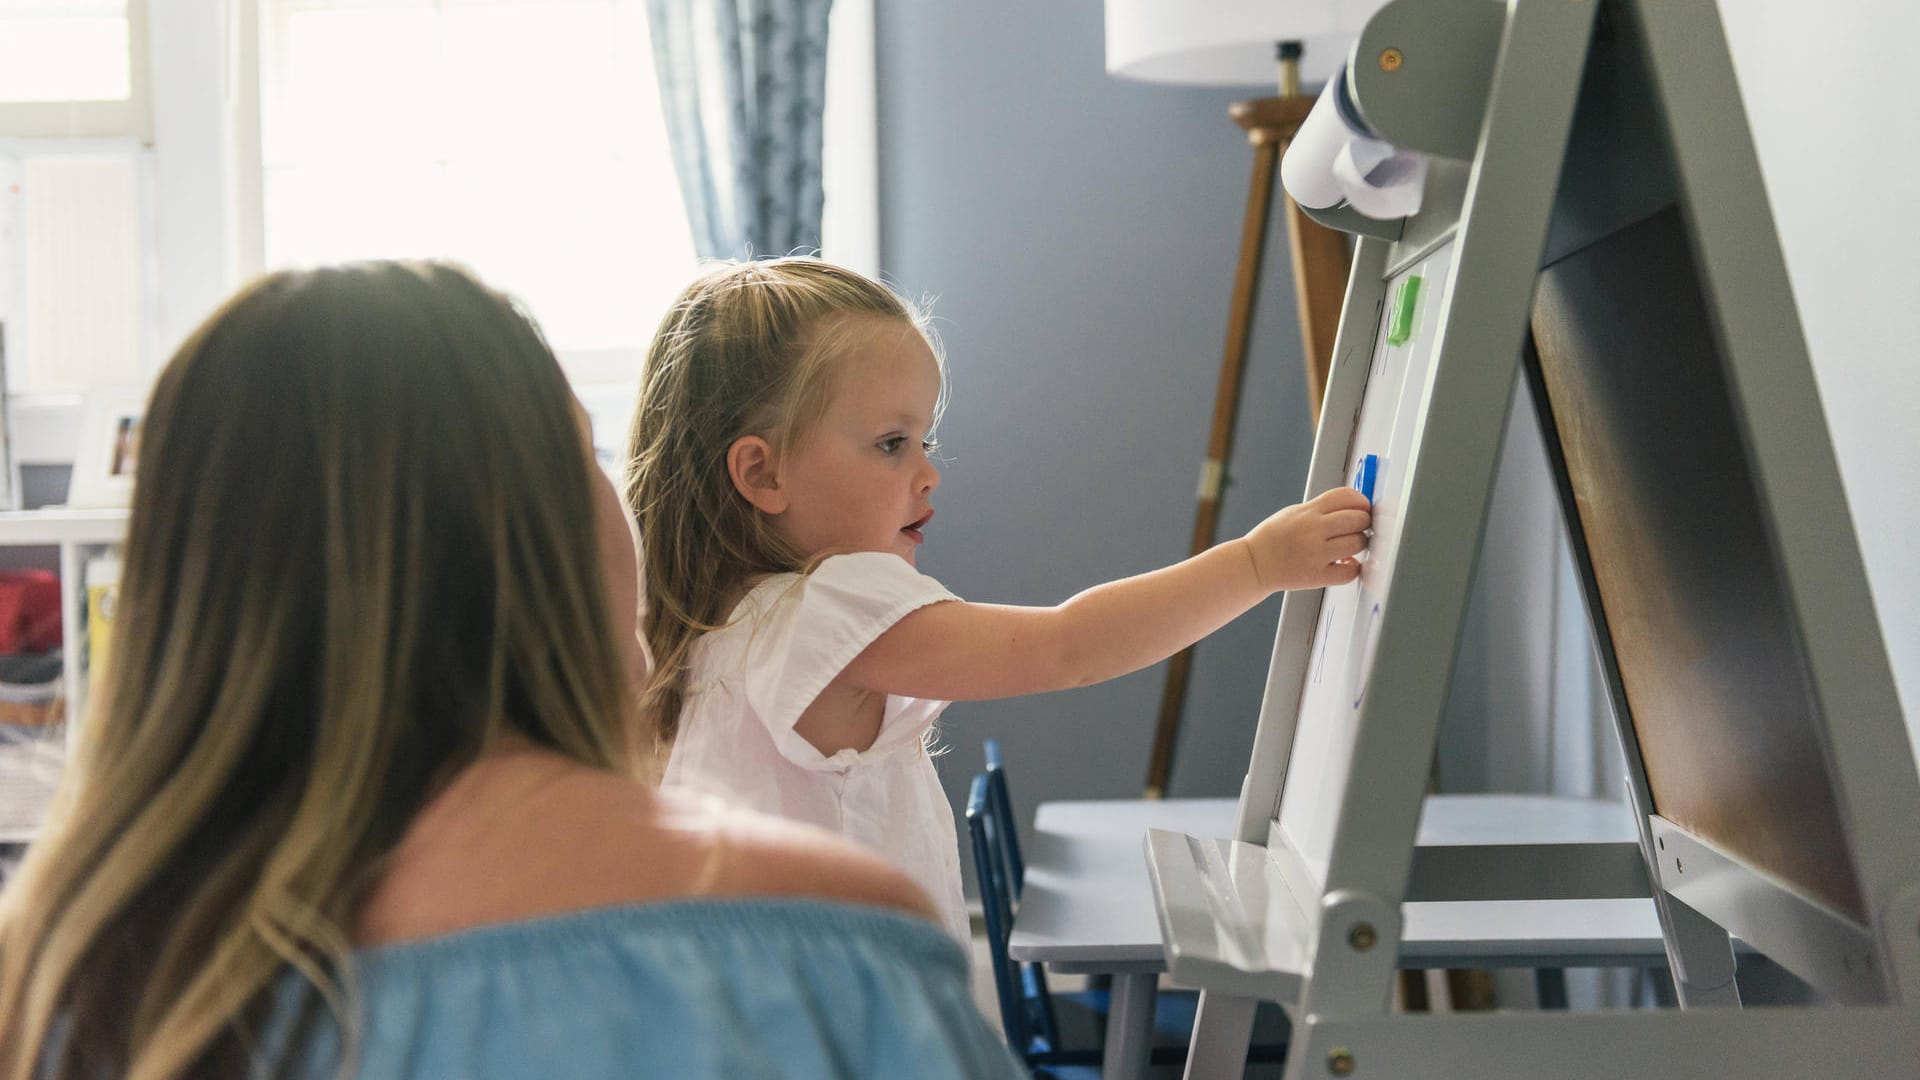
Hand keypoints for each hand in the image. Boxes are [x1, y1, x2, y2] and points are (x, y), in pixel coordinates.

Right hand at [1241, 486, 1372, 591]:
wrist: (1254, 564)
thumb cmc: (1272, 538)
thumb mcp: (1294, 513)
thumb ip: (1321, 509)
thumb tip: (1352, 508)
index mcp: (1307, 512)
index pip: (1345, 496)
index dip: (1361, 501)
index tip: (1363, 508)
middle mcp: (1313, 530)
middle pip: (1357, 519)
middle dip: (1364, 522)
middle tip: (1361, 527)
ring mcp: (1316, 554)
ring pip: (1357, 543)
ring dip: (1360, 543)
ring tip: (1351, 545)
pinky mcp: (1317, 576)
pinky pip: (1349, 572)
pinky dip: (1354, 567)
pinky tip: (1346, 563)